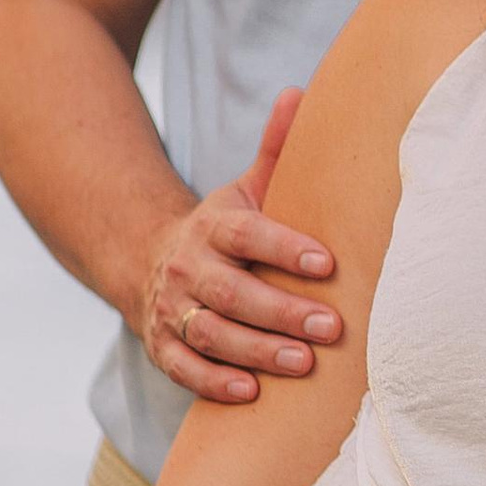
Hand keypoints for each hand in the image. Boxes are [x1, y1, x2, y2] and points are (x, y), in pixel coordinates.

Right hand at [137, 90, 340, 404]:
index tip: (328, 263)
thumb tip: (300, 92)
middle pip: (233, 293)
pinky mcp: (164, 348)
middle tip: (332, 327)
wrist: (153, 262)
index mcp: (214, 227)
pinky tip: (250, 393)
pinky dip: (213, 383)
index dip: (286, 248)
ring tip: (303, 363)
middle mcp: (188, 269)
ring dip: (257, 351)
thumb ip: (276, 150)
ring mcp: (172, 310)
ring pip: (211, 334)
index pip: (249, 236)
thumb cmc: (226, 231)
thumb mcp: (247, 190)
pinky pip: (185, 369)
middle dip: (282, 312)